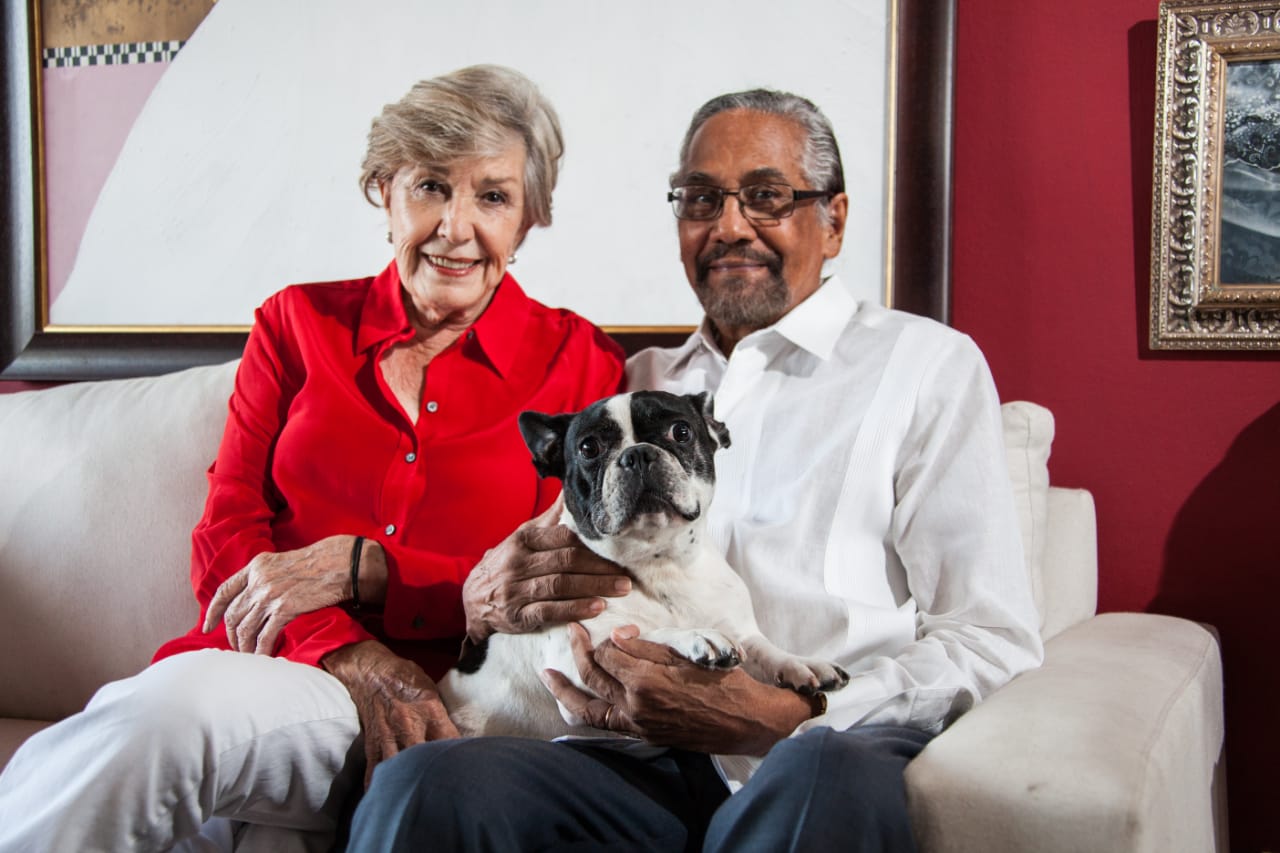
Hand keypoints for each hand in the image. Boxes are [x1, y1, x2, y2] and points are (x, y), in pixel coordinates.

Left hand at [203, 535, 383, 653]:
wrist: (340, 563)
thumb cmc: (317, 562)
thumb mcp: (282, 563)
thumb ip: (265, 576)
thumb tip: (254, 599)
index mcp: (256, 566)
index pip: (224, 591)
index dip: (213, 612)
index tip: (207, 626)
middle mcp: (259, 580)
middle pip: (233, 614)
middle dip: (230, 635)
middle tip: (235, 647)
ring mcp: (270, 595)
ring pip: (245, 629)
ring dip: (244, 646)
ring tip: (248, 656)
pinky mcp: (286, 609)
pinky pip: (265, 636)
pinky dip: (261, 650)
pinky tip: (264, 657)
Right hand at [322, 640, 458, 786]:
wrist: (371, 671)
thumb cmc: (405, 679)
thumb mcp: (432, 690)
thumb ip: (443, 715)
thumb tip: (458, 737)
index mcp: (430, 708)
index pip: (450, 740)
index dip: (459, 757)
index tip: (466, 768)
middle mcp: (409, 723)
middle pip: (425, 758)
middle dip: (435, 774)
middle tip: (446, 788)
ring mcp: (389, 734)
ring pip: (400, 767)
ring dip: (408, 782)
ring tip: (419, 797)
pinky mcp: (372, 742)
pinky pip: (376, 769)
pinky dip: (379, 785)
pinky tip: (385, 797)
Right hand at [462, 497, 630, 640]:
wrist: (473, 599)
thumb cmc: (507, 563)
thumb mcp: (523, 537)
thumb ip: (549, 519)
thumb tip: (571, 490)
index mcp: (523, 539)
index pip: (563, 537)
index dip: (593, 544)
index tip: (618, 548)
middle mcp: (519, 563)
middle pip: (567, 561)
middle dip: (601, 567)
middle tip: (627, 573)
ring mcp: (517, 590)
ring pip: (561, 586)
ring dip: (594, 587)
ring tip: (621, 589)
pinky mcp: (518, 616)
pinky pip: (549, 611)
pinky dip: (574, 609)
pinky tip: (596, 608)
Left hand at [541, 624, 811, 755]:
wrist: (747, 722)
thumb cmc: (724, 683)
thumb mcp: (686, 655)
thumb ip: (646, 646)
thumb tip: (616, 636)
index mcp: (646, 682)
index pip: (607, 656)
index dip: (601, 637)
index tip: (599, 624)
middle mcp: (635, 707)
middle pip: (594, 678)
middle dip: (577, 653)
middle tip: (569, 634)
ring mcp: (637, 725)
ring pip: (589, 710)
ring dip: (565, 693)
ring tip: (548, 678)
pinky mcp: (643, 735)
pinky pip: (604, 724)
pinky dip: (585, 712)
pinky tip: (575, 702)